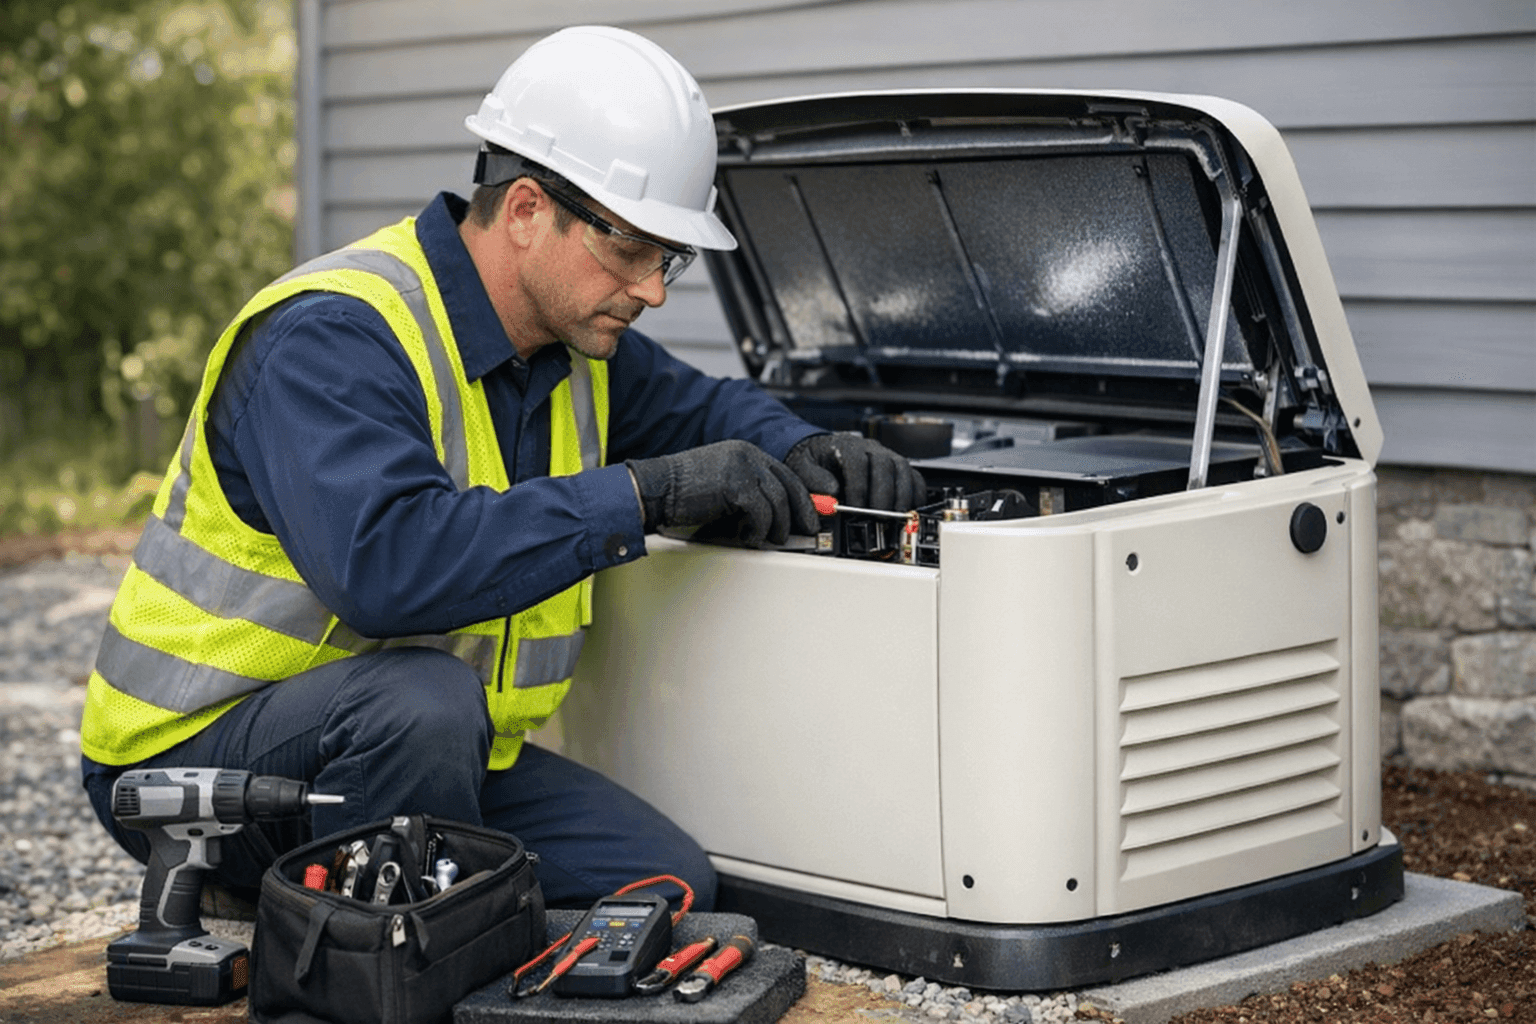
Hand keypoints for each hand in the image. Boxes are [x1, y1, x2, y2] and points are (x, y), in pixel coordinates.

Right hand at [627, 440, 818, 546]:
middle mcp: (747, 455)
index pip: (785, 474)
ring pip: (778, 502)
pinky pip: (762, 513)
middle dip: (801, 513)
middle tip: (807, 531)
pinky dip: (758, 531)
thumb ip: (749, 492)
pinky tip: (747, 537)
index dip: (802, 497)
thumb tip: (778, 515)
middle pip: (789, 486)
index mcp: (745, 453)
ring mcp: (742, 468)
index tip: (810, 515)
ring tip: (765, 539)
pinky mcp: (735, 485)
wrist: (656, 489)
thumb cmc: (683, 493)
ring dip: (775, 527)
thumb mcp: (722, 487)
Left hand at [784, 432, 926, 510]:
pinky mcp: (896, 468)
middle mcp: (870, 448)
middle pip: (886, 464)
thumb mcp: (802, 467)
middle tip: (879, 516)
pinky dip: (915, 493)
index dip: (860, 486)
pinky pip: (913, 476)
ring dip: (902, 495)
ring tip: (894, 516)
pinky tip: (908, 509)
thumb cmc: (814, 461)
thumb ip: (813, 479)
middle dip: (884, 493)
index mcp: (846, 446)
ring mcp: (886, 456)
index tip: (856, 506)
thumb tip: (832, 492)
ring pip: (903, 469)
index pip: (858, 461)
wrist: (821, 453)